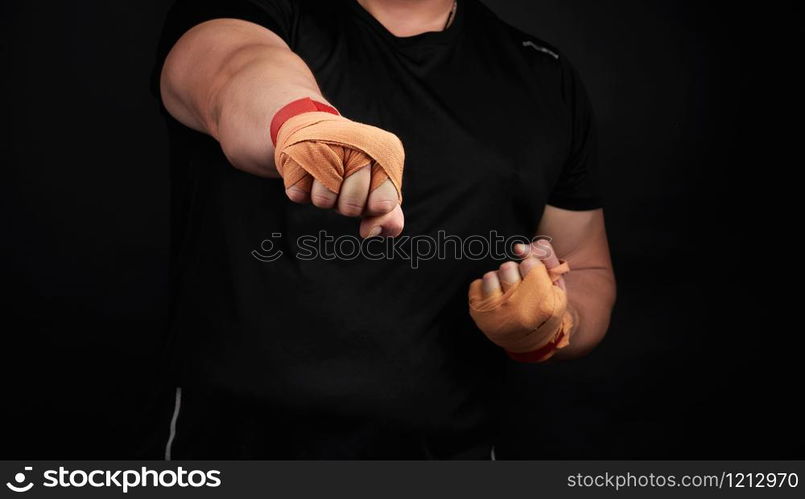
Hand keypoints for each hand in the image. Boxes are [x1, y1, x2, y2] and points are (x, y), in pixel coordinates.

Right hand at [275, 114, 404, 237]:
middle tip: (346, 186)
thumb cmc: (353, 168)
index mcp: (385, 151)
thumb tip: (372, 231)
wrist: (316, 134)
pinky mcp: (296, 151)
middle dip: (347, 205)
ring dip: (323, 197)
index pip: (383, 204)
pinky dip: (302, 190)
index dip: (373, 209)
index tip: (371, 199)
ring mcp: (325, 145)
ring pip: (323, 201)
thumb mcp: (376, 189)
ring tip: (327, 176)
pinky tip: (309, 172)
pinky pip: (298, 194)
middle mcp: (357, 143)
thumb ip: (387, 216)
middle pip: (351, 207)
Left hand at [468, 239, 572, 359]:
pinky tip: (496, 300)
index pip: (530, 264)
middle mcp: (516, 312)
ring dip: (499, 281)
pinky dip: (485, 289)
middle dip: (515, 273)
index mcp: (542, 305)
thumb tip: (518, 247)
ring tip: (507, 293)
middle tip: (521, 289)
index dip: (532, 269)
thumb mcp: (556, 282)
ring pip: (490, 276)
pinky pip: (476, 285)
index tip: (535, 282)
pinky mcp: (478, 315)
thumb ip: (545, 255)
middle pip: (508, 268)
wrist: (528, 339)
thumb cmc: (544, 304)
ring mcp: (495, 315)